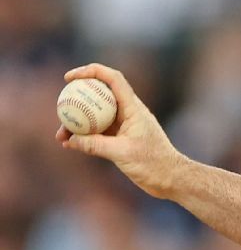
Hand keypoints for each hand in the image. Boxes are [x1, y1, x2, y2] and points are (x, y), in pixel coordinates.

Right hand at [56, 64, 187, 199]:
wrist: (171, 178)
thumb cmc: (154, 163)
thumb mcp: (123, 153)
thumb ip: (96, 145)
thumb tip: (71, 139)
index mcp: (134, 108)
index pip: (113, 79)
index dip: (91, 72)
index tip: (69, 78)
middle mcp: (129, 112)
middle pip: (100, 95)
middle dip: (77, 98)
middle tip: (60, 107)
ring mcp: (124, 125)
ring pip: (96, 115)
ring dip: (78, 122)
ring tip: (60, 136)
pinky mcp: (121, 138)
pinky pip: (98, 131)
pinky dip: (84, 135)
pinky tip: (70, 144)